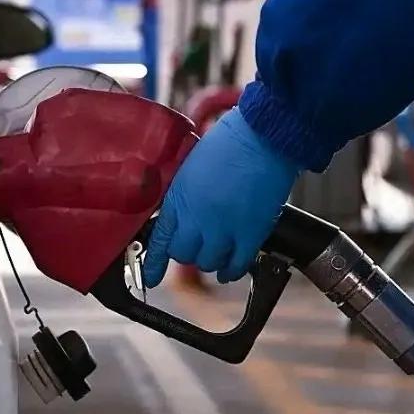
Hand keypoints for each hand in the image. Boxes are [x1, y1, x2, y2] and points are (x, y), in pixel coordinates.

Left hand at [142, 108, 299, 286]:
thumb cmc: (230, 142)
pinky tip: (230, 270)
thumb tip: (180, 215)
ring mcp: (224, 228)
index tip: (150, 276)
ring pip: (209, 263)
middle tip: (196, 246)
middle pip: (184, 255)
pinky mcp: (251, 233)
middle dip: (187, 253)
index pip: (160, 239)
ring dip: (211, 259)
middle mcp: (197, 218)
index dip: (153, 262)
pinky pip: (237, 265)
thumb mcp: (190, 165)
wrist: (263, 137)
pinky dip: (232, 271)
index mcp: (179, 197)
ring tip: (217, 250)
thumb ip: (183, 193)